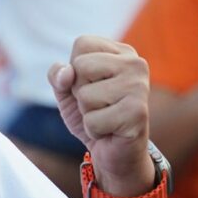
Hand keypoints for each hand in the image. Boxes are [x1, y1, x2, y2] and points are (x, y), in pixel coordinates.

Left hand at [49, 36, 154, 195]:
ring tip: (106, 117)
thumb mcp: (68, 92)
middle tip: (100, 105)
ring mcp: (139, 87)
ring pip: (85, 95)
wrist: (115, 153)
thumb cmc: (95, 116)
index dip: (75, 69)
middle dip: (80, 92)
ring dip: (88, 113)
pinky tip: (110, 131)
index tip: (93, 85)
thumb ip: (58, 75)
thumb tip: (66, 73)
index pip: (82, 44)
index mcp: (122, 52)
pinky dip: (94, 130)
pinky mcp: (138, 113)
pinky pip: (93, 121)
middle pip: (81, 66)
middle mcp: (136, 64)